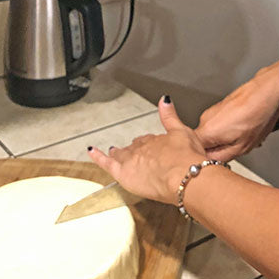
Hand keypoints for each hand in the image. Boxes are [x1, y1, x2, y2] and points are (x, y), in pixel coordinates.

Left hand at [87, 96, 206, 204]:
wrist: (185, 178)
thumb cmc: (187, 159)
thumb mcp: (183, 132)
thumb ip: (171, 116)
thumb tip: (165, 100)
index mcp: (156, 139)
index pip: (148, 140)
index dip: (149, 143)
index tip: (152, 145)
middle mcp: (142, 149)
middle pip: (135, 147)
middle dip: (135, 148)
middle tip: (138, 151)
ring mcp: (132, 161)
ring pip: (121, 155)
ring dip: (118, 152)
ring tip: (114, 151)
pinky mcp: (124, 173)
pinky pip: (106, 163)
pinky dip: (97, 156)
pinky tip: (91, 151)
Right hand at [195, 60, 278, 161]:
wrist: (265, 93)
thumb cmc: (257, 116)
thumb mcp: (242, 147)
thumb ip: (220, 158)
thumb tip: (210, 163)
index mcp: (206, 132)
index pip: (194, 153)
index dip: (205, 160)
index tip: (215, 162)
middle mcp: (204, 120)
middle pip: (203, 143)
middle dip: (217, 149)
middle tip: (233, 149)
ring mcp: (211, 112)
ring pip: (212, 134)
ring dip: (224, 138)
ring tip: (241, 136)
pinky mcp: (218, 107)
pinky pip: (218, 124)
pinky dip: (229, 129)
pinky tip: (243, 127)